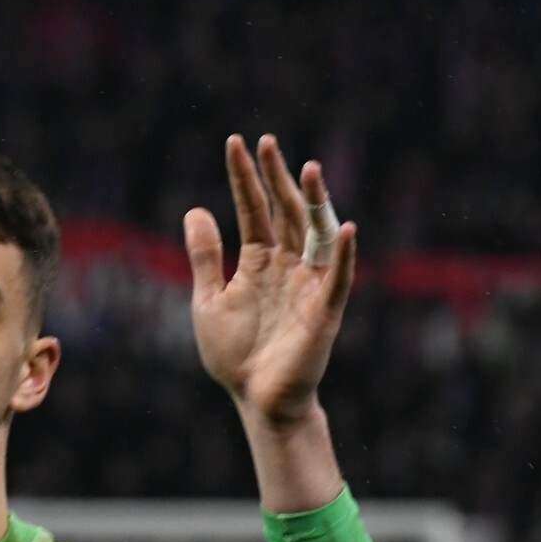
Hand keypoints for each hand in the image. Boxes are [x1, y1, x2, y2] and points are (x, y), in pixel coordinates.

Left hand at [184, 135, 355, 434]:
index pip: (253, 209)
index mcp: (258, 261)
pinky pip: (337, 279)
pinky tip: (346, 227)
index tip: (236, 143)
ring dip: (314, 203)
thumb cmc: (235, 353)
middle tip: (268, 143)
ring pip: (314, 234)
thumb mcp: (208, 300)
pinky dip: (344, 255)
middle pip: (284, 212)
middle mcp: (286, 265)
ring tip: (309, 169)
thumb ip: (205, 257)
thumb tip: (194, 209)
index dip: (244, 178)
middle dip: (277, 178)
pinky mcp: (323, 311)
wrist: (255, 398)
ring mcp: (307, 285)